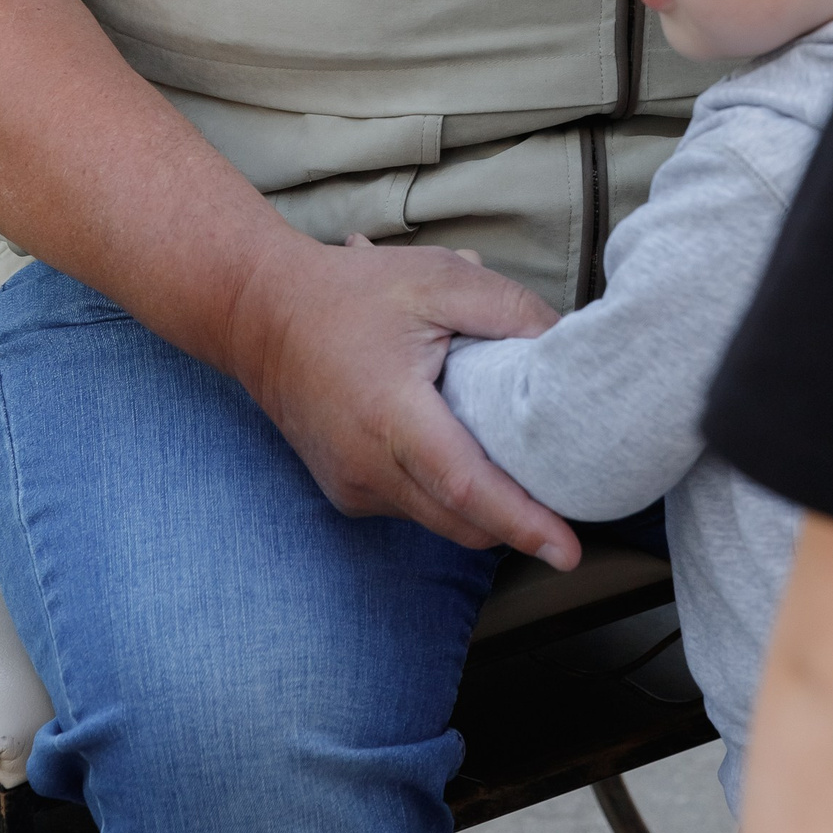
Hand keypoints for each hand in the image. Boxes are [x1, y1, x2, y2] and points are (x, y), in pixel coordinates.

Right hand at [228, 233, 581, 566]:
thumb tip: (567, 351)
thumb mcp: (437, 279)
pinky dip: (450, 492)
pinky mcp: (347, 492)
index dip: (523, 523)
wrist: (261, 314)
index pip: (467, 488)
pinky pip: (415, 506)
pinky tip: (464, 444)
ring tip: (518, 455)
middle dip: (521, 522)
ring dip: (485, 504)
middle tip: (571, 498)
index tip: (569, 553)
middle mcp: (367, 467)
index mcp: (390, 416)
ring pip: (441, 520)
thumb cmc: (352, 292)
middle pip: (462, 521)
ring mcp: (353, 488)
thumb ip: (509, 311)